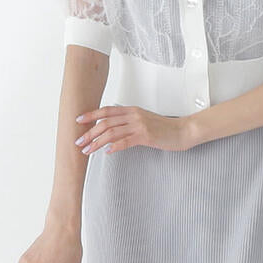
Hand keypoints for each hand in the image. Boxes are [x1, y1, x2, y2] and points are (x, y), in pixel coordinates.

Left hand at [74, 105, 192, 154]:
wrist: (183, 131)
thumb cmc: (165, 128)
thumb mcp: (145, 120)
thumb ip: (130, 121)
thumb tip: (114, 128)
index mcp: (133, 110)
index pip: (107, 110)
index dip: (91, 115)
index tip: (79, 121)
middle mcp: (134, 115)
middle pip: (105, 122)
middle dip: (89, 132)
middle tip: (79, 141)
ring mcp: (140, 125)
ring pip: (112, 132)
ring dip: (97, 142)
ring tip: (88, 150)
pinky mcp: (146, 136)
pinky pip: (125, 141)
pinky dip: (114, 147)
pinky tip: (106, 152)